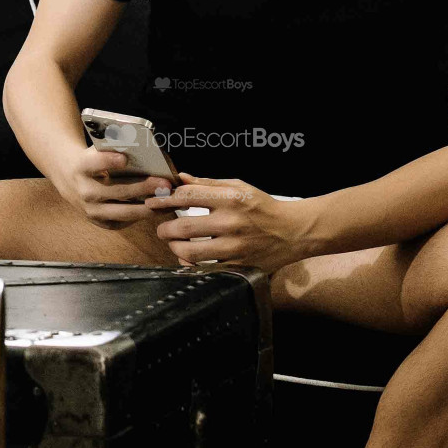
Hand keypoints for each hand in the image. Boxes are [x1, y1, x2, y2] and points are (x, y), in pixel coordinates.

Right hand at [56, 147, 178, 230]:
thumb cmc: (93, 159)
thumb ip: (114, 147)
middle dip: (143, 188)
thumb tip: (143, 146)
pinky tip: (160, 209)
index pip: (94, 164)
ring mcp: (91, 210)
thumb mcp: (97, 149)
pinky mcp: (100, 222)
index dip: (108, 161)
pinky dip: (143, 216)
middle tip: (165, 184)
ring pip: (123, 212)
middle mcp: (85, 192)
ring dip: (149, 207)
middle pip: (116, 191)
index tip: (125, 158)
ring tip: (169, 200)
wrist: (70, 179)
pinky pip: (124, 222)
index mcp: (82, 167)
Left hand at [144, 171, 311, 273]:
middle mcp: (231, 223)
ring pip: (190, 252)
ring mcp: (234, 247)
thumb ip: (209, 183)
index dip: (165, 199)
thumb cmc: (263, 207)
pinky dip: (191, 264)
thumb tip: (181, 178)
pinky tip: (188, 257)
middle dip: (165, 228)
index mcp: (230, 198)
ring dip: (175, 247)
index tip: (153, 203)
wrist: (293, 232)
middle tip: (162, 228)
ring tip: (173, 242)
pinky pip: (204, 268)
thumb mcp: (239, 186)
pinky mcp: (237, 265)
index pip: (187, 196)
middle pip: (183, 228)